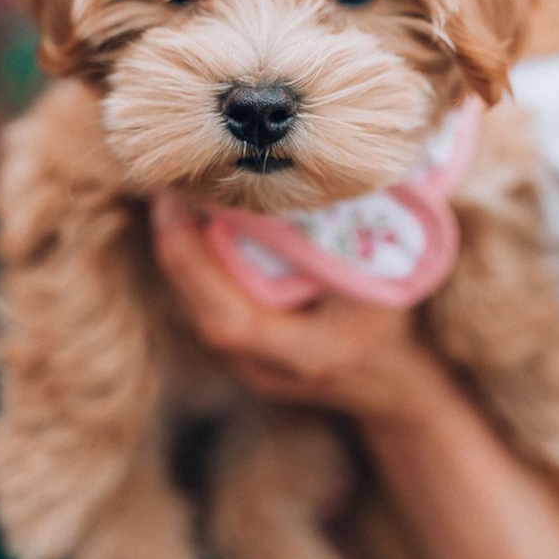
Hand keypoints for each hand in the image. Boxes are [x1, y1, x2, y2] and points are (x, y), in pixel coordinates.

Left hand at [152, 193, 444, 422]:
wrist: (391, 382)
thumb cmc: (391, 324)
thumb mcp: (381, 279)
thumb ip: (341, 239)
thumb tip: (309, 176)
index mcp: (301, 355)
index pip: (226, 318)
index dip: (192, 262)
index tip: (176, 203)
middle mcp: (259, 369)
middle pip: (196, 309)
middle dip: (175, 246)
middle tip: (168, 186)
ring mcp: (243, 365)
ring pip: (192, 306)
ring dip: (178, 252)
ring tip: (174, 197)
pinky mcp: (236, 351)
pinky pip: (202, 304)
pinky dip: (192, 264)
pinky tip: (188, 224)